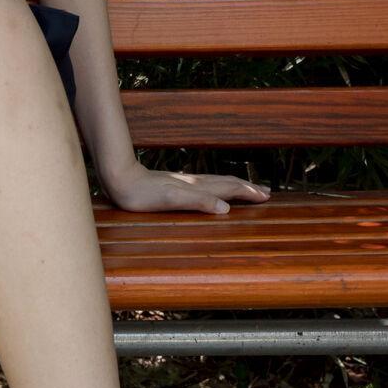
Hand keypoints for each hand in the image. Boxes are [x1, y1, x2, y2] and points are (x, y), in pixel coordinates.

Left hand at [101, 164, 270, 214]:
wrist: (120, 179)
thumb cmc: (143, 193)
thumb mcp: (172, 200)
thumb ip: (199, 202)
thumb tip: (226, 208)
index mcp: (197, 187)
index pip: (229, 188)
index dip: (248, 192)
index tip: (266, 196)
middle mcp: (194, 182)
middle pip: (226, 183)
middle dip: (247, 188)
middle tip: (265, 193)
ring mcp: (185, 182)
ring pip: (216, 183)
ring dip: (234, 186)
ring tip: (245, 188)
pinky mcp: (175, 185)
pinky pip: (204, 186)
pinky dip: (216, 188)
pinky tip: (212, 190)